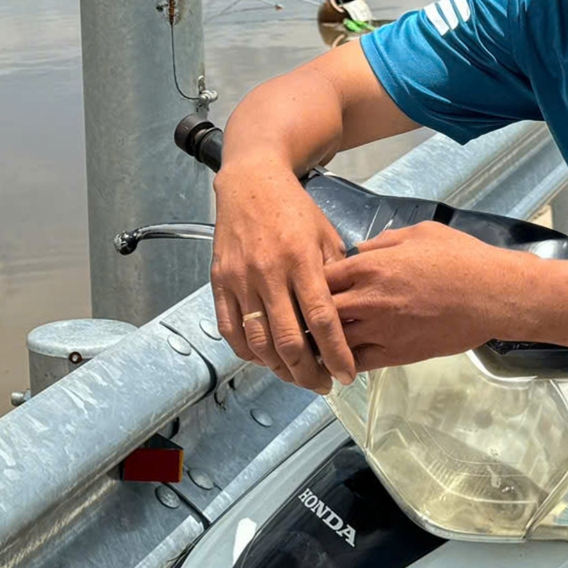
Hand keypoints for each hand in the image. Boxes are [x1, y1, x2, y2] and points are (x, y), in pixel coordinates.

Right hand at [211, 159, 354, 391]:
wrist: (251, 182)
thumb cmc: (294, 209)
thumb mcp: (326, 235)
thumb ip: (337, 275)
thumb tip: (348, 316)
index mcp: (301, 260)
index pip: (321, 319)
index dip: (335, 354)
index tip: (345, 375)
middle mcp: (269, 272)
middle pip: (288, 340)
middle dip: (307, 372)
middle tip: (321, 385)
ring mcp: (240, 278)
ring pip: (257, 341)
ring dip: (278, 368)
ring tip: (295, 376)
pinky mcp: (219, 281)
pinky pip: (229, 329)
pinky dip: (246, 352)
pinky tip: (264, 359)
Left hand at [324, 223, 533, 369]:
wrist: (493, 294)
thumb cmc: (460, 257)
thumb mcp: (418, 233)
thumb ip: (382, 242)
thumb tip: (361, 250)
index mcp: (371, 265)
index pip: (320, 276)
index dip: (312, 281)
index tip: (311, 284)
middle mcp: (369, 299)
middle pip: (319, 310)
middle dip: (309, 313)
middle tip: (304, 318)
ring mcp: (381, 329)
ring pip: (334, 341)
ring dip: (323, 342)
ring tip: (315, 343)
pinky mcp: (397, 354)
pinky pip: (358, 363)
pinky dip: (345, 362)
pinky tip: (340, 361)